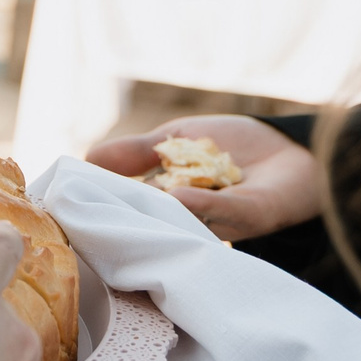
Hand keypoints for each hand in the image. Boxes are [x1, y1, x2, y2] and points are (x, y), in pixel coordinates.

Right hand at [84, 115, 321, 241]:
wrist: (294, 153)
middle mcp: (187, 215)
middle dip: (118, 218)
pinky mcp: (250, 218)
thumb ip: (135, 150)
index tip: (66, 200)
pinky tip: (176, 197)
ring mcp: (218, 220)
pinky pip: (221, 213)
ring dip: (152, 215)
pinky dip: (198, 204)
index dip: (99, 201)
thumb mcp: (174, 139)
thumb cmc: (235, 146)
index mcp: (165, 198)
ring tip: (117, 210)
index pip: (126, 202)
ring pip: (177, 222)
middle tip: (81, 218)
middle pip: (147, 221)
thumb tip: (86, 157)